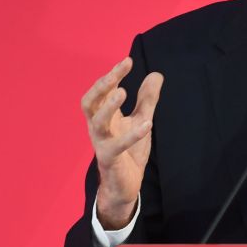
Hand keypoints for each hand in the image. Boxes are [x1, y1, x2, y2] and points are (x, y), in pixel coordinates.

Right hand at [80, 57, 163, 229]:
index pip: (103, 91)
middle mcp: (98, 127)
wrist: (124, 185)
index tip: (127, 61)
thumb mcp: (141, 120)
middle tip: (119, 69)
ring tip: (123, 92)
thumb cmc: (129, 151)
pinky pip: (117, 146)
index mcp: (104, 116)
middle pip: (90, 102)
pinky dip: (132, 135)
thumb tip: (155, 74)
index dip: (112, 75)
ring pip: (97, 122)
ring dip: (108, 106)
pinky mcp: (110, 159)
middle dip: (102, 84)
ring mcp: (102, 143)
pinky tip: (147, 125)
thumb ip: (147, 100)